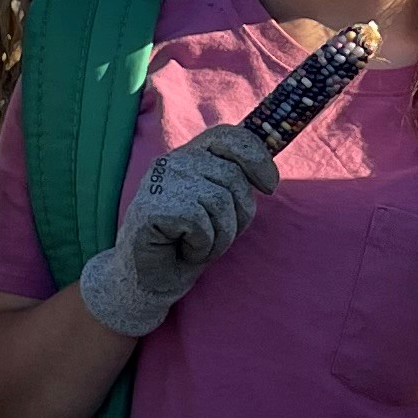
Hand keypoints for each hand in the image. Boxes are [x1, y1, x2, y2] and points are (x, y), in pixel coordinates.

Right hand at [79, 125, 279, 337]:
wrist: (148, 280)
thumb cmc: (187, 245)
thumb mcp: (218, 208)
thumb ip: (234, 183)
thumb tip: (269, 174)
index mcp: (190, 155)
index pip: (229, 136)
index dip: (257, 157)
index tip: (269, 187)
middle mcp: (174, 161)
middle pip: (233, 177)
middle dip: (239, 216)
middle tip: (215, 238)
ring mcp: (161, 181)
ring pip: (221, 202)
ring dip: (220, 237)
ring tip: (198, 246)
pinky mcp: (154, 206)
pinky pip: (201, 224)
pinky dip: (201, 246)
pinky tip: (183, 250)